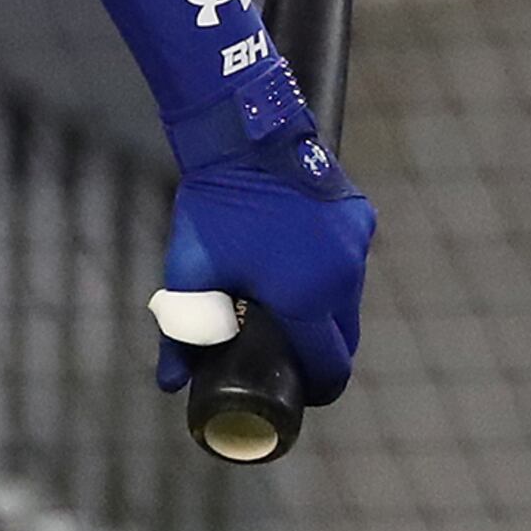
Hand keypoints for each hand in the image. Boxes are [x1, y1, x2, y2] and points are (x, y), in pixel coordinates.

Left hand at [148, 69, 374, 400]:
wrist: (243, 139)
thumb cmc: (213, 211)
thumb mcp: (189, 276)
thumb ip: (182, 337)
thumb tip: (170, 384)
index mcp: (309, 301)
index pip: (331, 368)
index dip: (315, 388)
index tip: (296, 391)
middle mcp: (345, 278)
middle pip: (344, 339)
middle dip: (319, 354)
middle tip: (285, 353)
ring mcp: (358, 246)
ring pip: (348, 298)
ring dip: (324, 310)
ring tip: (285, 303)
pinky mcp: (361, 218)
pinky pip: (349, 260)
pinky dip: (328, 270)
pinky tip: (295, 260)